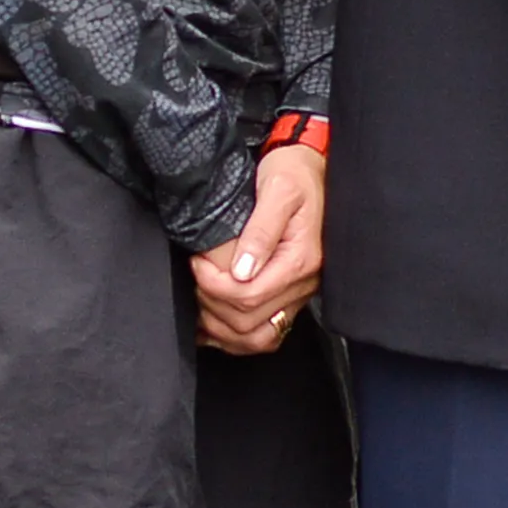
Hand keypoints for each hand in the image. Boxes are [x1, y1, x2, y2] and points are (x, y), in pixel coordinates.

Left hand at [194, 145, 325, 355]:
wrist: (312, 170)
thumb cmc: (295, 174)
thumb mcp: (278, 189)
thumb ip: (261, 229)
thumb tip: (242, 270)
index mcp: (301, 259)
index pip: (249, 295)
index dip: (213, 285)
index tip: (197, 262)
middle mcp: (303, 284)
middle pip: (248, 321)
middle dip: (211, 303)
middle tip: (196, 275)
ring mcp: (298, 294)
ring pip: (256, 338)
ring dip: (221, 327)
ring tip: (201, 301)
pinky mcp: (290, 296)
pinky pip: (264, 333)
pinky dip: (235, 336)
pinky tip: (214, 323)